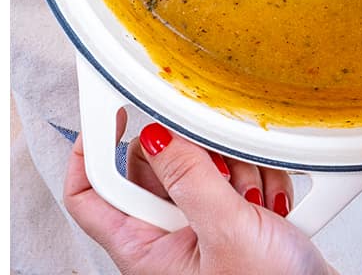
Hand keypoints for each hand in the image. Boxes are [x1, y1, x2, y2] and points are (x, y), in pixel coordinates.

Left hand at [64, 113, 335, 274]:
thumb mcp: (227, 232)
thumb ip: (190, 178)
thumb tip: (156, 133)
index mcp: (144, 248)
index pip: (88, 193)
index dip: (90, 150)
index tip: (110, 112)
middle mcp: (167, 238)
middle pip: (152, 166)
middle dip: (192, 157)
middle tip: (216, 164)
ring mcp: (202, 226)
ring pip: (198, 165)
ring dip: (234, 171)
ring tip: (253, 199)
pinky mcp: (235, 219)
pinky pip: (236, 175)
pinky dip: (259, 180)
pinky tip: (274, 205)